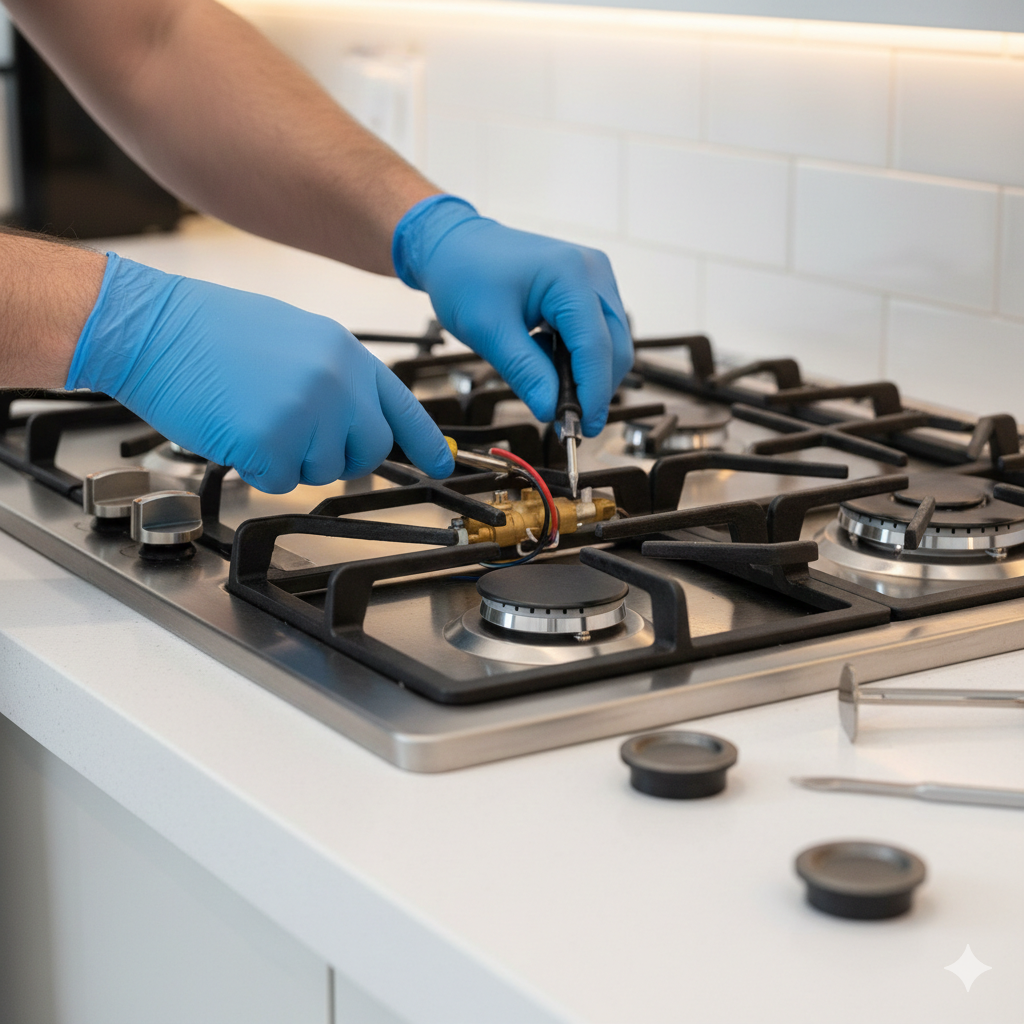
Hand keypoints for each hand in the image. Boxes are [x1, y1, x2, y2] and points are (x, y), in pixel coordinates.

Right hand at [68, 254, 453, 492]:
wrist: (150, 326)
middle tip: (296, 435)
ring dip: (290, 459)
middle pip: (369, 450)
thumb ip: (335, 377)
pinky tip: (235, 429)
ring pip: (323, 471)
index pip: (402, 406)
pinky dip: (257, 468)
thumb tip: (358, 418)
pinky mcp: (273, 442)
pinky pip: (281, 482)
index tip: (442, 465)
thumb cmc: (209, 332)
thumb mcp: (295, 338)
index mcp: (345, 353)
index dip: (424, 442)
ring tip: (254, 415)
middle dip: (338, 456)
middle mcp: (338, 382)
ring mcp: (308, 413)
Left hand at [392, 196, 632, 435]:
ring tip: (549, 389)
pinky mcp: (590, 288)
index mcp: (570, 274)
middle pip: (615, 347)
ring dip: (588, 376)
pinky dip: (580, 359)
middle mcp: (593, 271)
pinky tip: (550, 364)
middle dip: (596, 389)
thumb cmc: (465, 275)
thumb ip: (524, 371)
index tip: (581, 428)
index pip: (596, 345)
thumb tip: (551, 412)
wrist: (455, 244)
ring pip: (611, 343)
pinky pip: (599, 334)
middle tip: (568, 423)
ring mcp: (596, 278)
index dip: (592, 392)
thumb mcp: (488, 330)